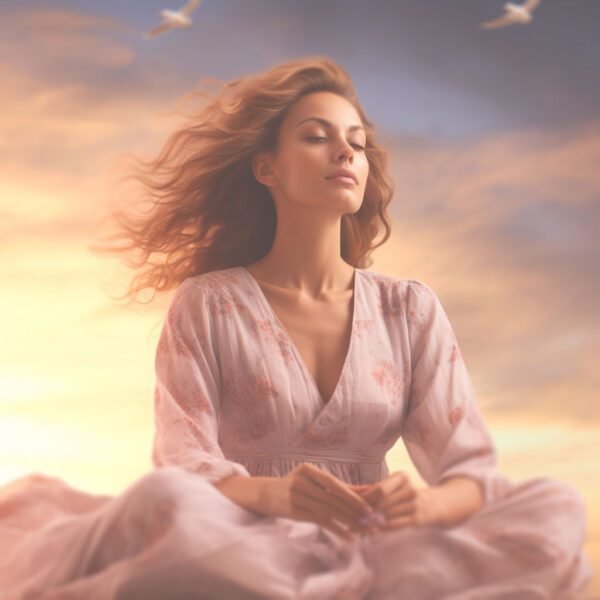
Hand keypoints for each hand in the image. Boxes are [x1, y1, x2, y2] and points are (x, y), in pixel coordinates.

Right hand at [259, 463, 375, 540]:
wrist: (265, 494)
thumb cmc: (295, 486)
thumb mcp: (312, 481)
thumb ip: (335, 486)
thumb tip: (366, 490)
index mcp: (308, 469)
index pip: (334, 484)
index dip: (353, 496)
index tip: (370, 508)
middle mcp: (301, 480)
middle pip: (333, 498)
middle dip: (355, 512)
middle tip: (371, 523)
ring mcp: (296, 495)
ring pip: (328, 510)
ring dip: (349, 522)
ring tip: (363, 531)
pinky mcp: (294, 511)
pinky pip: (320, 521)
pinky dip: (337, 529)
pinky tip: (348, 536)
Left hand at [347, 471, 435, 531]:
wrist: (436, 504)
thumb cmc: (407, 493)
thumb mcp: (396, 485)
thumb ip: (378, 490)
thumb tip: (354, 497)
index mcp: (401, 476)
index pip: (380, 489)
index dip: (365, 498)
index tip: (351, 504)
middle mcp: (409, 489)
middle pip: (382, 502)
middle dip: (366, 510)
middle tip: (351, 517)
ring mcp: (415, 504)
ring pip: (387, 514)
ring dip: (371, 522)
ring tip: (357, 526)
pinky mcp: (418, 519)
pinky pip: (395, 525)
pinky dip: (382, 528)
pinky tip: (372, 531)